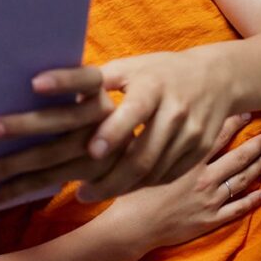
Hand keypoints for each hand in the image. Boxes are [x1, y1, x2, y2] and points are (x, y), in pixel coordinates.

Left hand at [0, 66, 115, 204]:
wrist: (136, 143)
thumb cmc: (83, 105)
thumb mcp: (80, 93)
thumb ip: (54, 90)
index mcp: (97, 89)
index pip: (84, 79)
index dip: (63, 81)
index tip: (34, 83)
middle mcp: (102, 116)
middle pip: (62, 121)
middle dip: (23, 126)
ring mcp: (102, 148)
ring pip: (51, 157)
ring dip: (10, 168)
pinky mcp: (92, 175)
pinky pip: (49, 182)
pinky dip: (17, 190)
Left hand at [78, 50, 235, 201]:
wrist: (216, 78)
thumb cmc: (157, 71)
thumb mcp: (127, 67)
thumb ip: (93, 81)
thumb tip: (44, 88)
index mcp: (153, 87)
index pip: (134, 111)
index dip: (114, 131)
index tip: (92, 150)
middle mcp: (176, 112)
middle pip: (144, 155)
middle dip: (110, 179)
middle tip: (79, 192)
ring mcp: (192, 135)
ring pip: (154, 172)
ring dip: (120, 187)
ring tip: (89, 192)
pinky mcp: (199, 152)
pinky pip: (166, 177)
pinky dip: (140, 186)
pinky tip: (117, 188)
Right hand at [98, 113, 260, 251]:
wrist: (133, 227)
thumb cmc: (132, 192)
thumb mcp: (138, 159)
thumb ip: (150, 140)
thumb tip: (153, 119)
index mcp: (186, 162)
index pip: (215, 137)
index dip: (233, 124)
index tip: (248, 113)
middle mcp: (203, 179)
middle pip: (237, 158)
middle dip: (257, 145)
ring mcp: (210, 200)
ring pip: (241, 180)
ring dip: (259, 168)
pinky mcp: (210, 219)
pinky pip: (237, 209)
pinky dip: (252, 201)